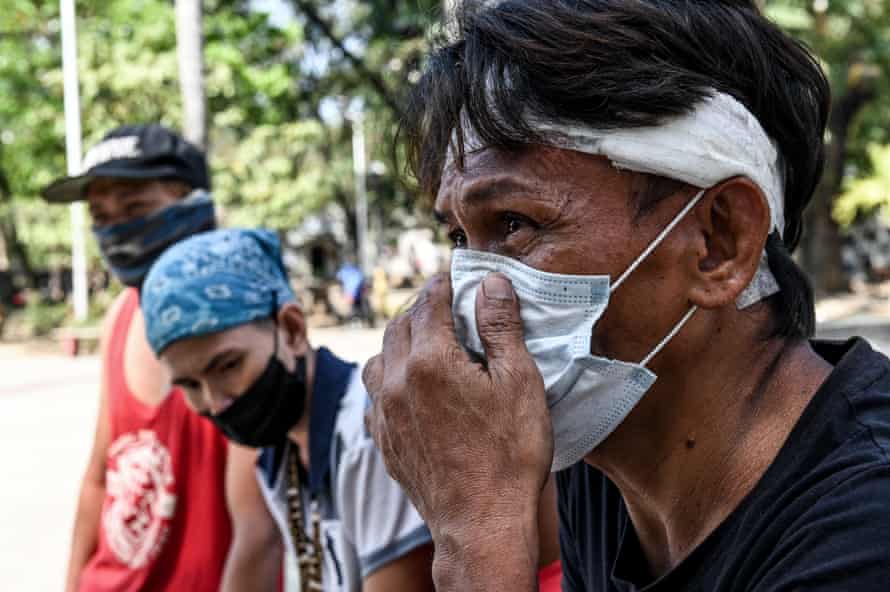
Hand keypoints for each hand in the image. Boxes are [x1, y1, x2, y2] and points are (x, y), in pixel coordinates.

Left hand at [363, 273, 551, 589]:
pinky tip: (409, 388)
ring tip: (425, 344)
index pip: (429, 302)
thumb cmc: (508, 454)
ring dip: (399, 342)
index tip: (455, 277)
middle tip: (445, 305)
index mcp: (430, 361)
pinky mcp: (383, 440)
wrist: (481, 522)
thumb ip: (501, 327)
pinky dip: (389, 379)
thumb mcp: (519, 382)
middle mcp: (396, 381)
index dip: (443, 284)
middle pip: (399, 326)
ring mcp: (384, 413)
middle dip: (421, 309)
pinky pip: (374, 395)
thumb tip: (491, 284)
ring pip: (379, 358)